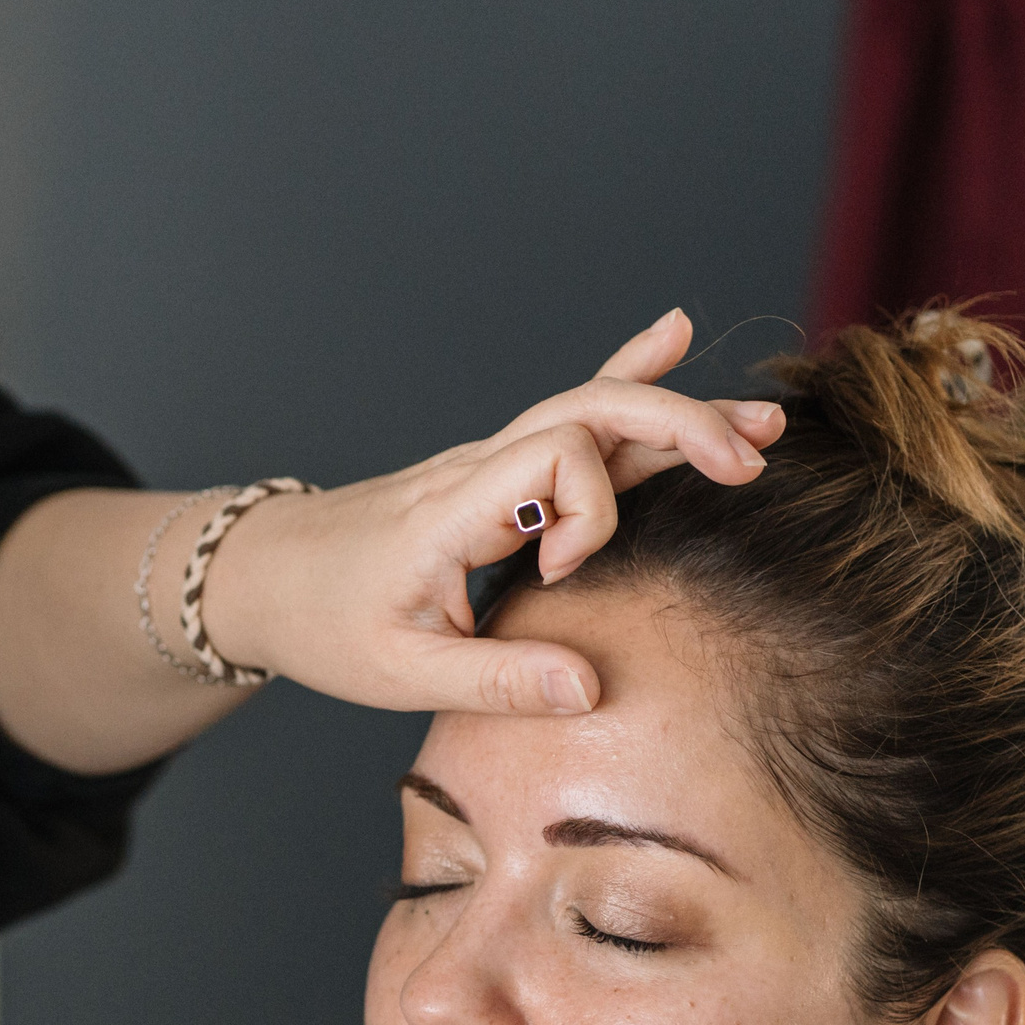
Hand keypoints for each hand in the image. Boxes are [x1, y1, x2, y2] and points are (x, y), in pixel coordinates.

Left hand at [198, 311, 787, 716]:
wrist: (262, 577)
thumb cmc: (324, 624)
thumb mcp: (399, 674)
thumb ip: (496, 682)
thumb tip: (590, 690)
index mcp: (452, 512)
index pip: (552, 458)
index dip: (586, 510)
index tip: (563, 572)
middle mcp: (475, 471)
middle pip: (589, 411)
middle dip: (677, 426)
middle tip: (750, 462)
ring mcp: (487, 465)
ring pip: (590, 412)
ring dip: (677, 413)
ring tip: (763, 425)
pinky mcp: (496, 475)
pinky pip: (568, 419)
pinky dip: (625, 378)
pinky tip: (674, 334)